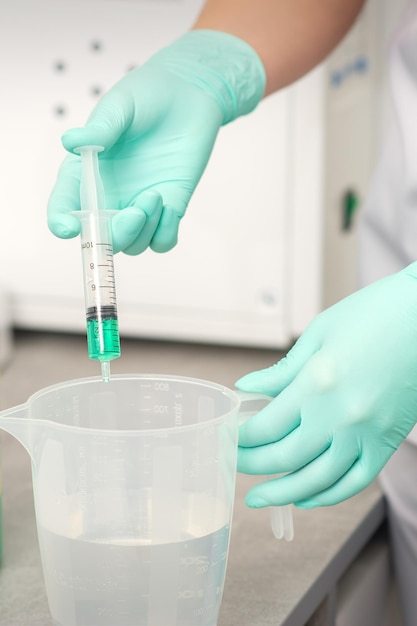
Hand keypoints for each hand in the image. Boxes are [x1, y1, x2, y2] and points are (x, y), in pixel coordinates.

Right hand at [47, 30, 264, 253]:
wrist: (189, 92)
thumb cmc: (148, 95)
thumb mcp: (120, 107)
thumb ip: (100, 128)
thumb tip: (71, 142)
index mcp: (86, 173)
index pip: (65, 207)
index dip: (61, 222)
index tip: (69, 228)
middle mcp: (110, 195)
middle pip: (103, 237)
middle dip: (116, 236)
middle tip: (135, 213)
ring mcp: (139, 204)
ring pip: (134, 245)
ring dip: (144, 231)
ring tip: (157, 195)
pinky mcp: (169, 206)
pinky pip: (162, 241)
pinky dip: (165, 235)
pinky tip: (171, 208)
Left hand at [236, 263, 416, 507]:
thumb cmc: (374, 315)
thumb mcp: (319, 334)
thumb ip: (281, 370)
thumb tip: (247, 388)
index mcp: (316, 383)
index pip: (266, 426)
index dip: (241, 437)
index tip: (230, 437)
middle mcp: (340, 415)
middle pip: (284, 457)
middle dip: (251, 465)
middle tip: (233, 464)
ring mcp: (366, 433)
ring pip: (317, 480)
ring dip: (283, 493)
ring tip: (258, 498)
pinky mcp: (387, 442)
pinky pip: (354, 481)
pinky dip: (327, 495)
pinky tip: (305, 497)